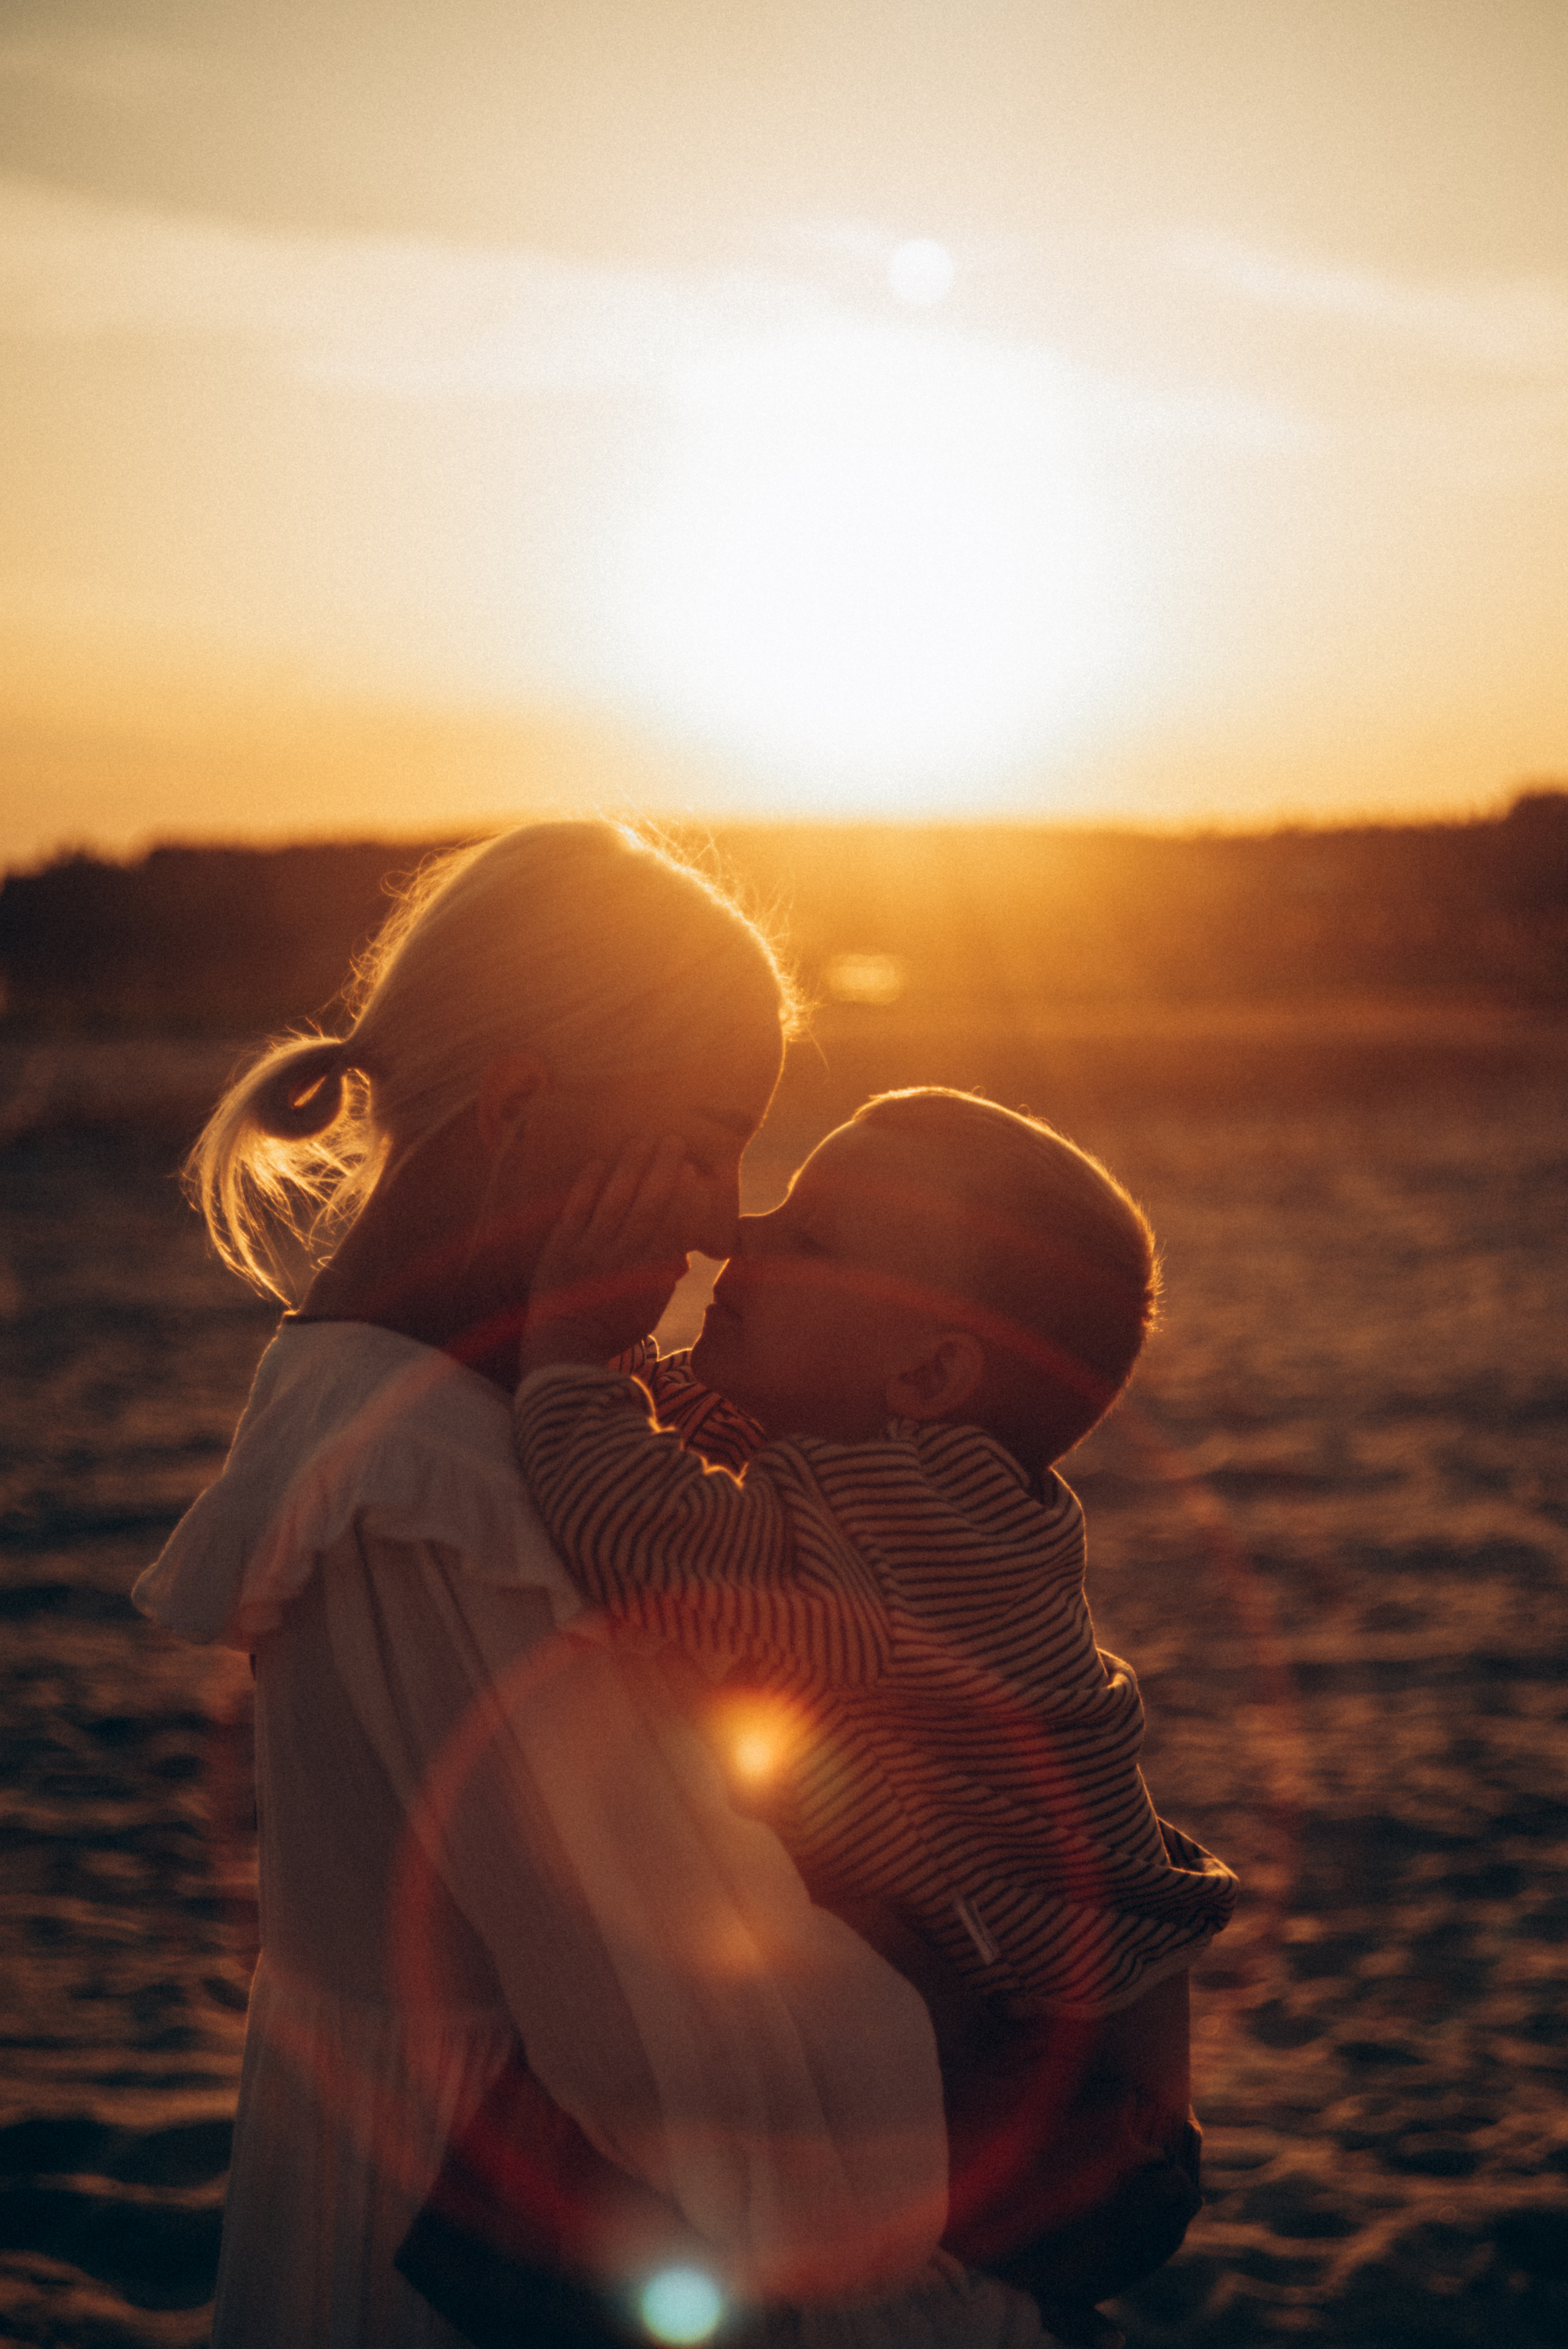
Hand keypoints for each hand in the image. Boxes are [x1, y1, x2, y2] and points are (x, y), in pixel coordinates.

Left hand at [520, 1134, 696, 1375]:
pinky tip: (599, 1162)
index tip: (693, 1172)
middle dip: (662, 1170)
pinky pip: (577, 1210)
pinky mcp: (560, 1248)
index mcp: (648, 1275)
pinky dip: (588, 1186)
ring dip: (630, 1167)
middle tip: (673, 1139)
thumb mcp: (650, 1307)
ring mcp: (589, 1251)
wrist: (564, 1346)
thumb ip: (665, 1274)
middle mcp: (622, 1258)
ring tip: (642, 1139)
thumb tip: (680, 1250)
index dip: (684, 1196)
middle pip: (648, 1206)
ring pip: (616, 1201)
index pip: (673, 1227)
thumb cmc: (613, 1328)